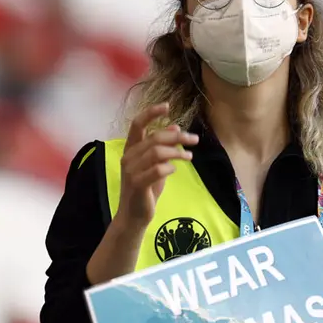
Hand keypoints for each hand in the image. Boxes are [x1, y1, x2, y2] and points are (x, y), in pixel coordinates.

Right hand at [117, 103, 198, 228]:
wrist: (135, 216)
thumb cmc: (146, 189)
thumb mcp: (156, 165)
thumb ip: (163, 147)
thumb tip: (175, 126)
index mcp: (131, 149)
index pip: (137, 124)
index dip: (151, 113)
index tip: (167, 106)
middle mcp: (128, 157)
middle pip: (154, 138)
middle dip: (177, 137)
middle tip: (194, 139)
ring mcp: (131, 170)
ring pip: (157, 152)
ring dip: (177, 152)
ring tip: (189, 156)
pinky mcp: (137, 184)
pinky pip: (157, 170)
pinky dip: (169, 167)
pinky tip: (175, 170)